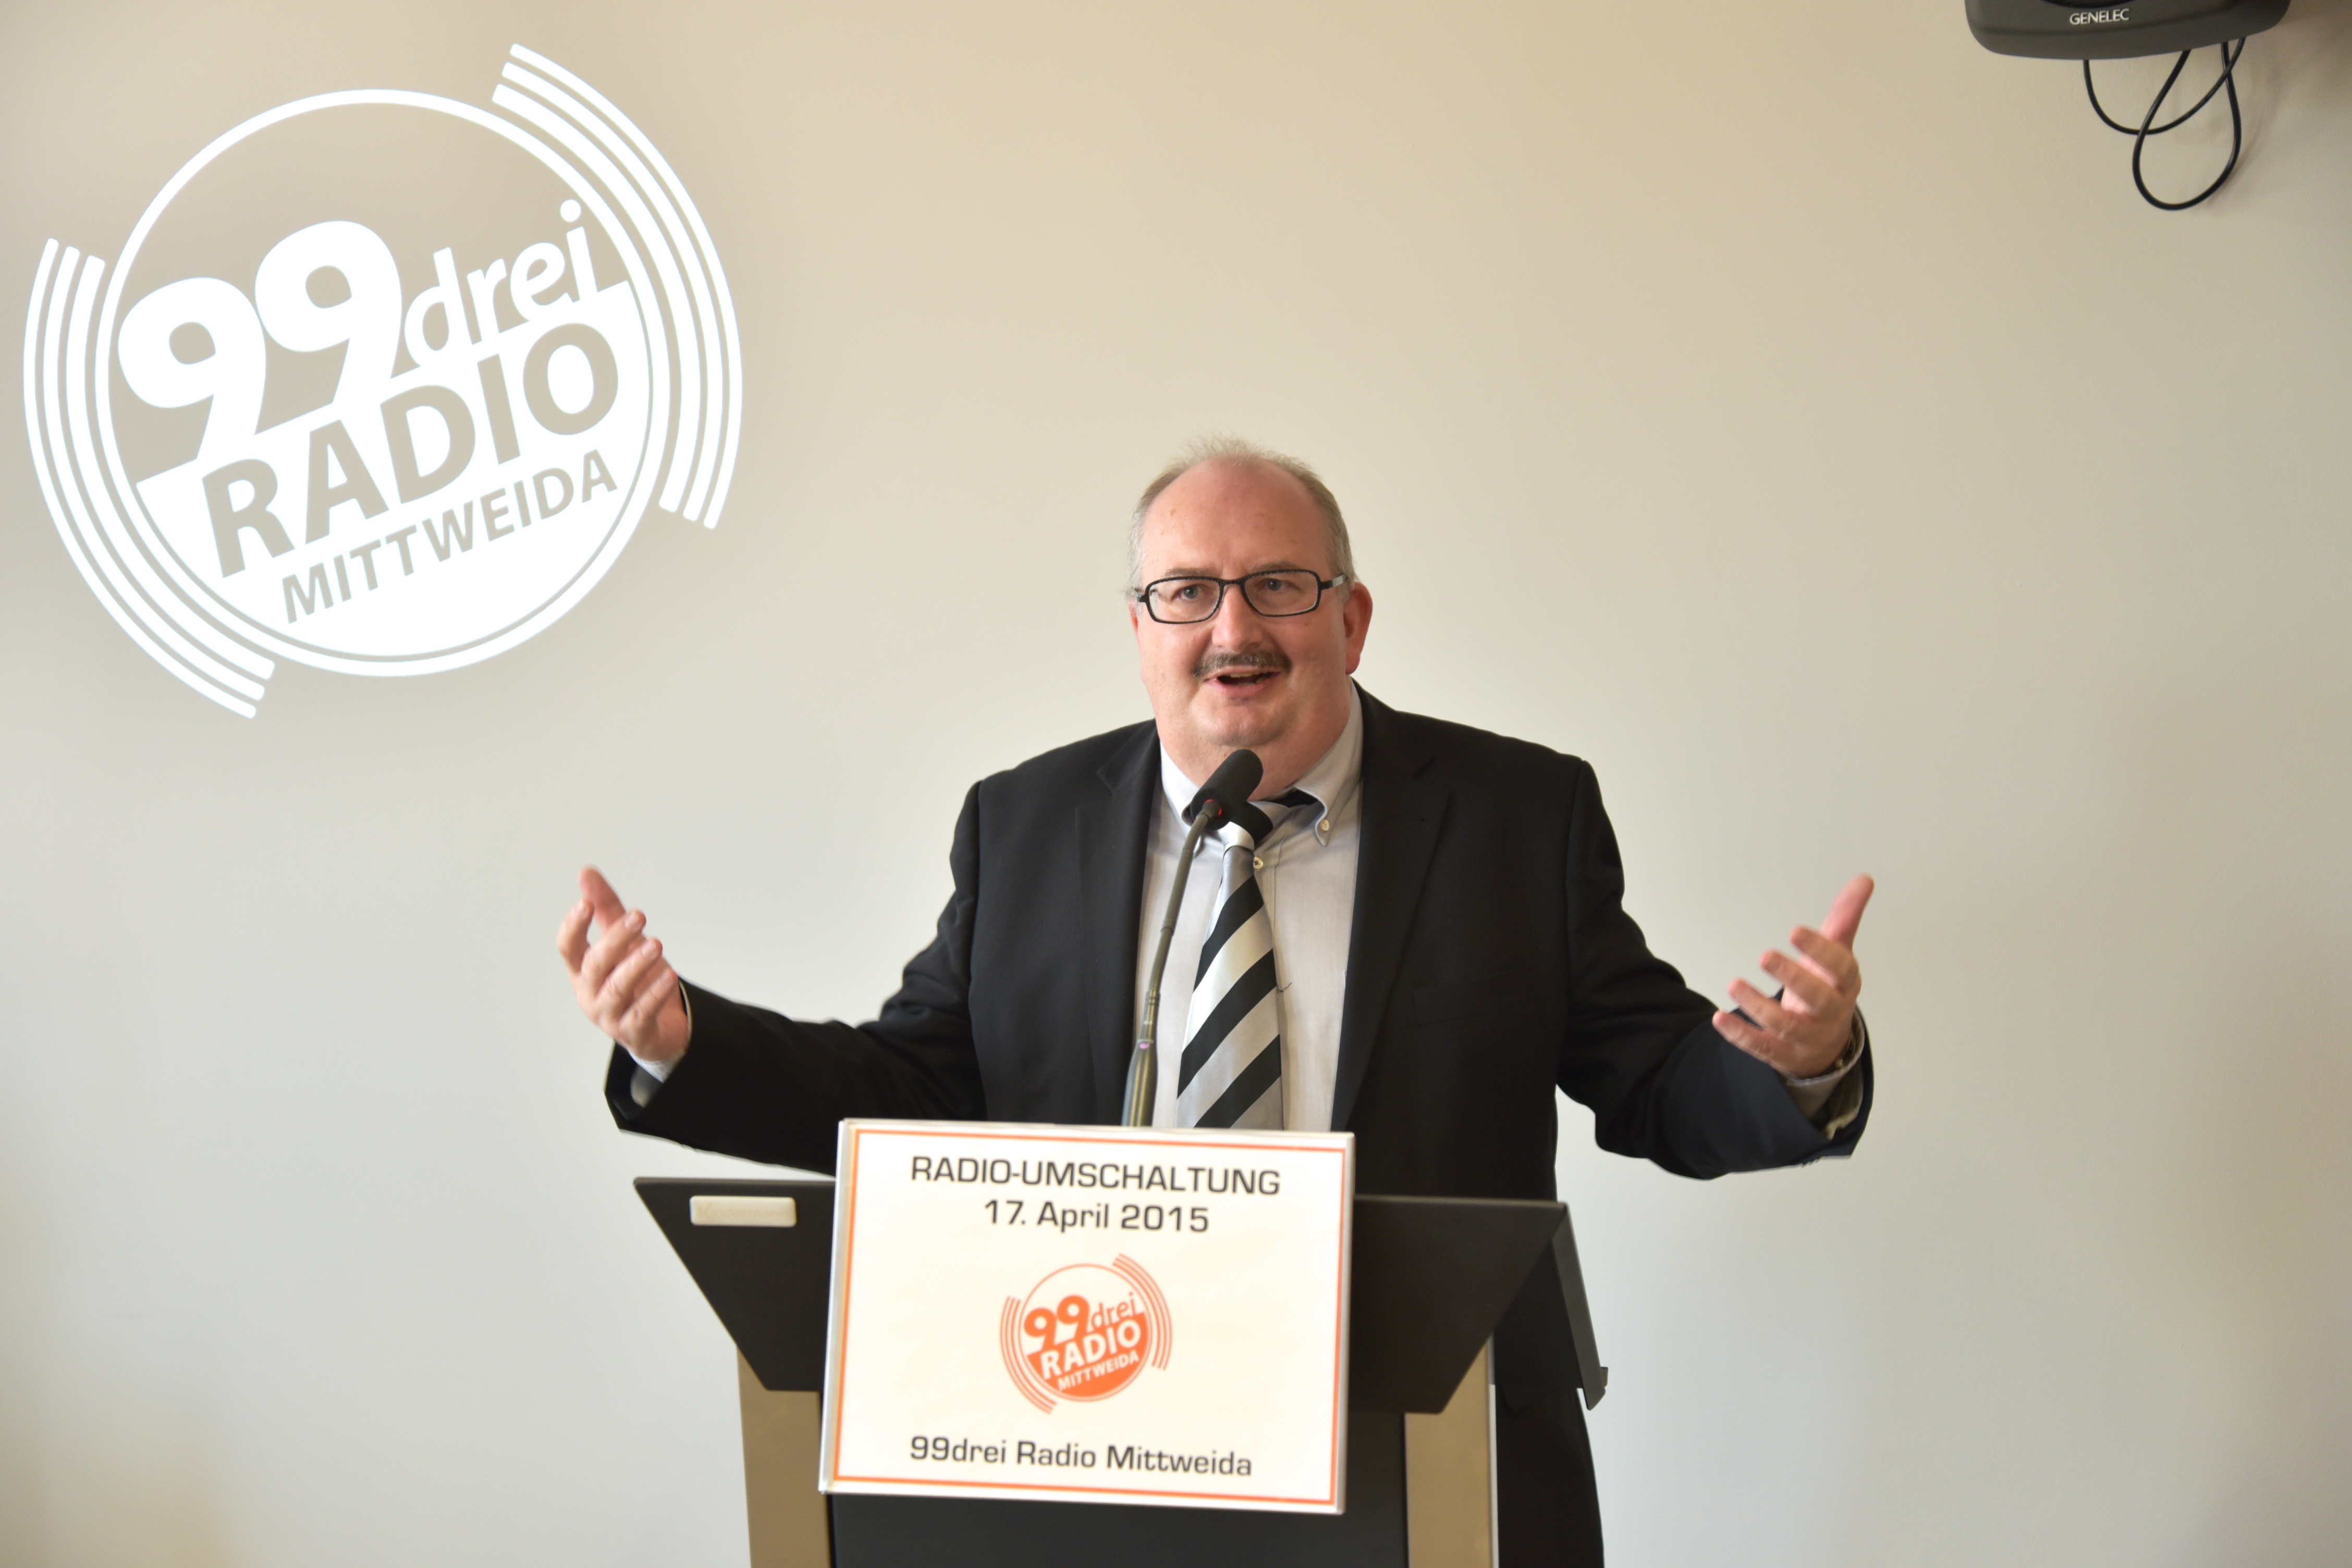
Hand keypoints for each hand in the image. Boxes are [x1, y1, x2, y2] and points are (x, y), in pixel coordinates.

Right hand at [557, 866, 690, 1065]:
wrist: (657, 1025)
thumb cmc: (634, 978)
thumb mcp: (622, 941)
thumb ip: (605, 908)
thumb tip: (586, 872)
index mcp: (582, 969)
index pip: (567, 947)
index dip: (573, 927)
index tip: (585, 903)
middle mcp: (590, 992)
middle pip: (596, 965)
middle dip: (616, 939)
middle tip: (638, 916)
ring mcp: (608, 1014)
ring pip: (617, 989)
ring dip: (636, 965)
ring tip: (656, 945)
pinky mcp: (632, 1031)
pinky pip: (642, 1012)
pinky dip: (655, 994)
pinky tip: (669, 976)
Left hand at [1712, 874, 1872, 1078]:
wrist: (1827, 1045)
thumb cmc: (1829, 989)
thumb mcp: (1837, 954)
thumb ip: (1845, 918)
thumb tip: (1864, 879)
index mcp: (1844, 984)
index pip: (1841, 967)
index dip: (1820, 950)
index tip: (1795, 930)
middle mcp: (1830, 1012)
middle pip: (1819, 999)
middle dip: (1793, 978)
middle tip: (1765, 955)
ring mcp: (1808, 1036)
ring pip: (1786, 1026)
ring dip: (1758, 1006)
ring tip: (1734, 984)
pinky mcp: (1784, 1054)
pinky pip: (1763, 1047)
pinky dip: (1741, 1034)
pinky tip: (1720, 1018)